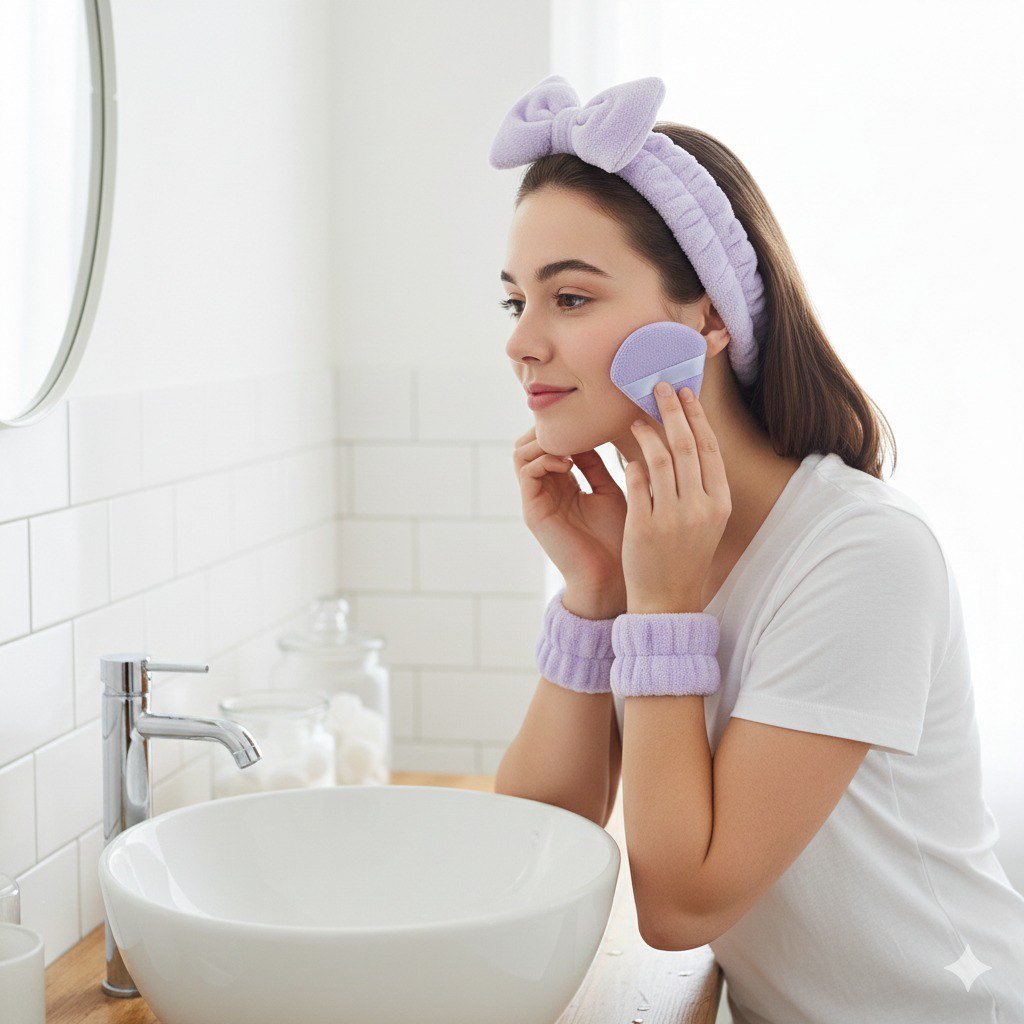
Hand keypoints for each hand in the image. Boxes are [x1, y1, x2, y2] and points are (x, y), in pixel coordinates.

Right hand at [513, 425, 627, 611]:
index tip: (586, 418)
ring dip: (545, 440)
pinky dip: (544, 459)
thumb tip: (592, 431)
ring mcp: (536, 500)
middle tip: (574, 424)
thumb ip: (596, 464)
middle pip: (530, 443)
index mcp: (564, 484)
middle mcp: (546, 490)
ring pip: (522, 452)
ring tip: (571, 443)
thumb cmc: (618, 537)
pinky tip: (569, 463)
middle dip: (550, 428)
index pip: (550, 443)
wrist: (612, 576)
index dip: (563, 427)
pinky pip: (526, 471)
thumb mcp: (609, 490)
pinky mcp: (533, 511)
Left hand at [623, 383, 731, 613]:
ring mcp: (673, 518)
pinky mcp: (644, 527)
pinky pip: (636, 482)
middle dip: (673, 410)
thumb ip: (700, 484)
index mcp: (719, 503)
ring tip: (637, 421)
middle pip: (686, 445)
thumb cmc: (684, 555)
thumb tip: (687, 439)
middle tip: (660, 388)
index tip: (685, 394)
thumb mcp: (705, 521)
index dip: (697, 417)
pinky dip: (632, 464)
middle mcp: (700, 507)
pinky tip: (626, 456)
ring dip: (648, 433)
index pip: (709, 449)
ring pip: (660, 459)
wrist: (667, 599)